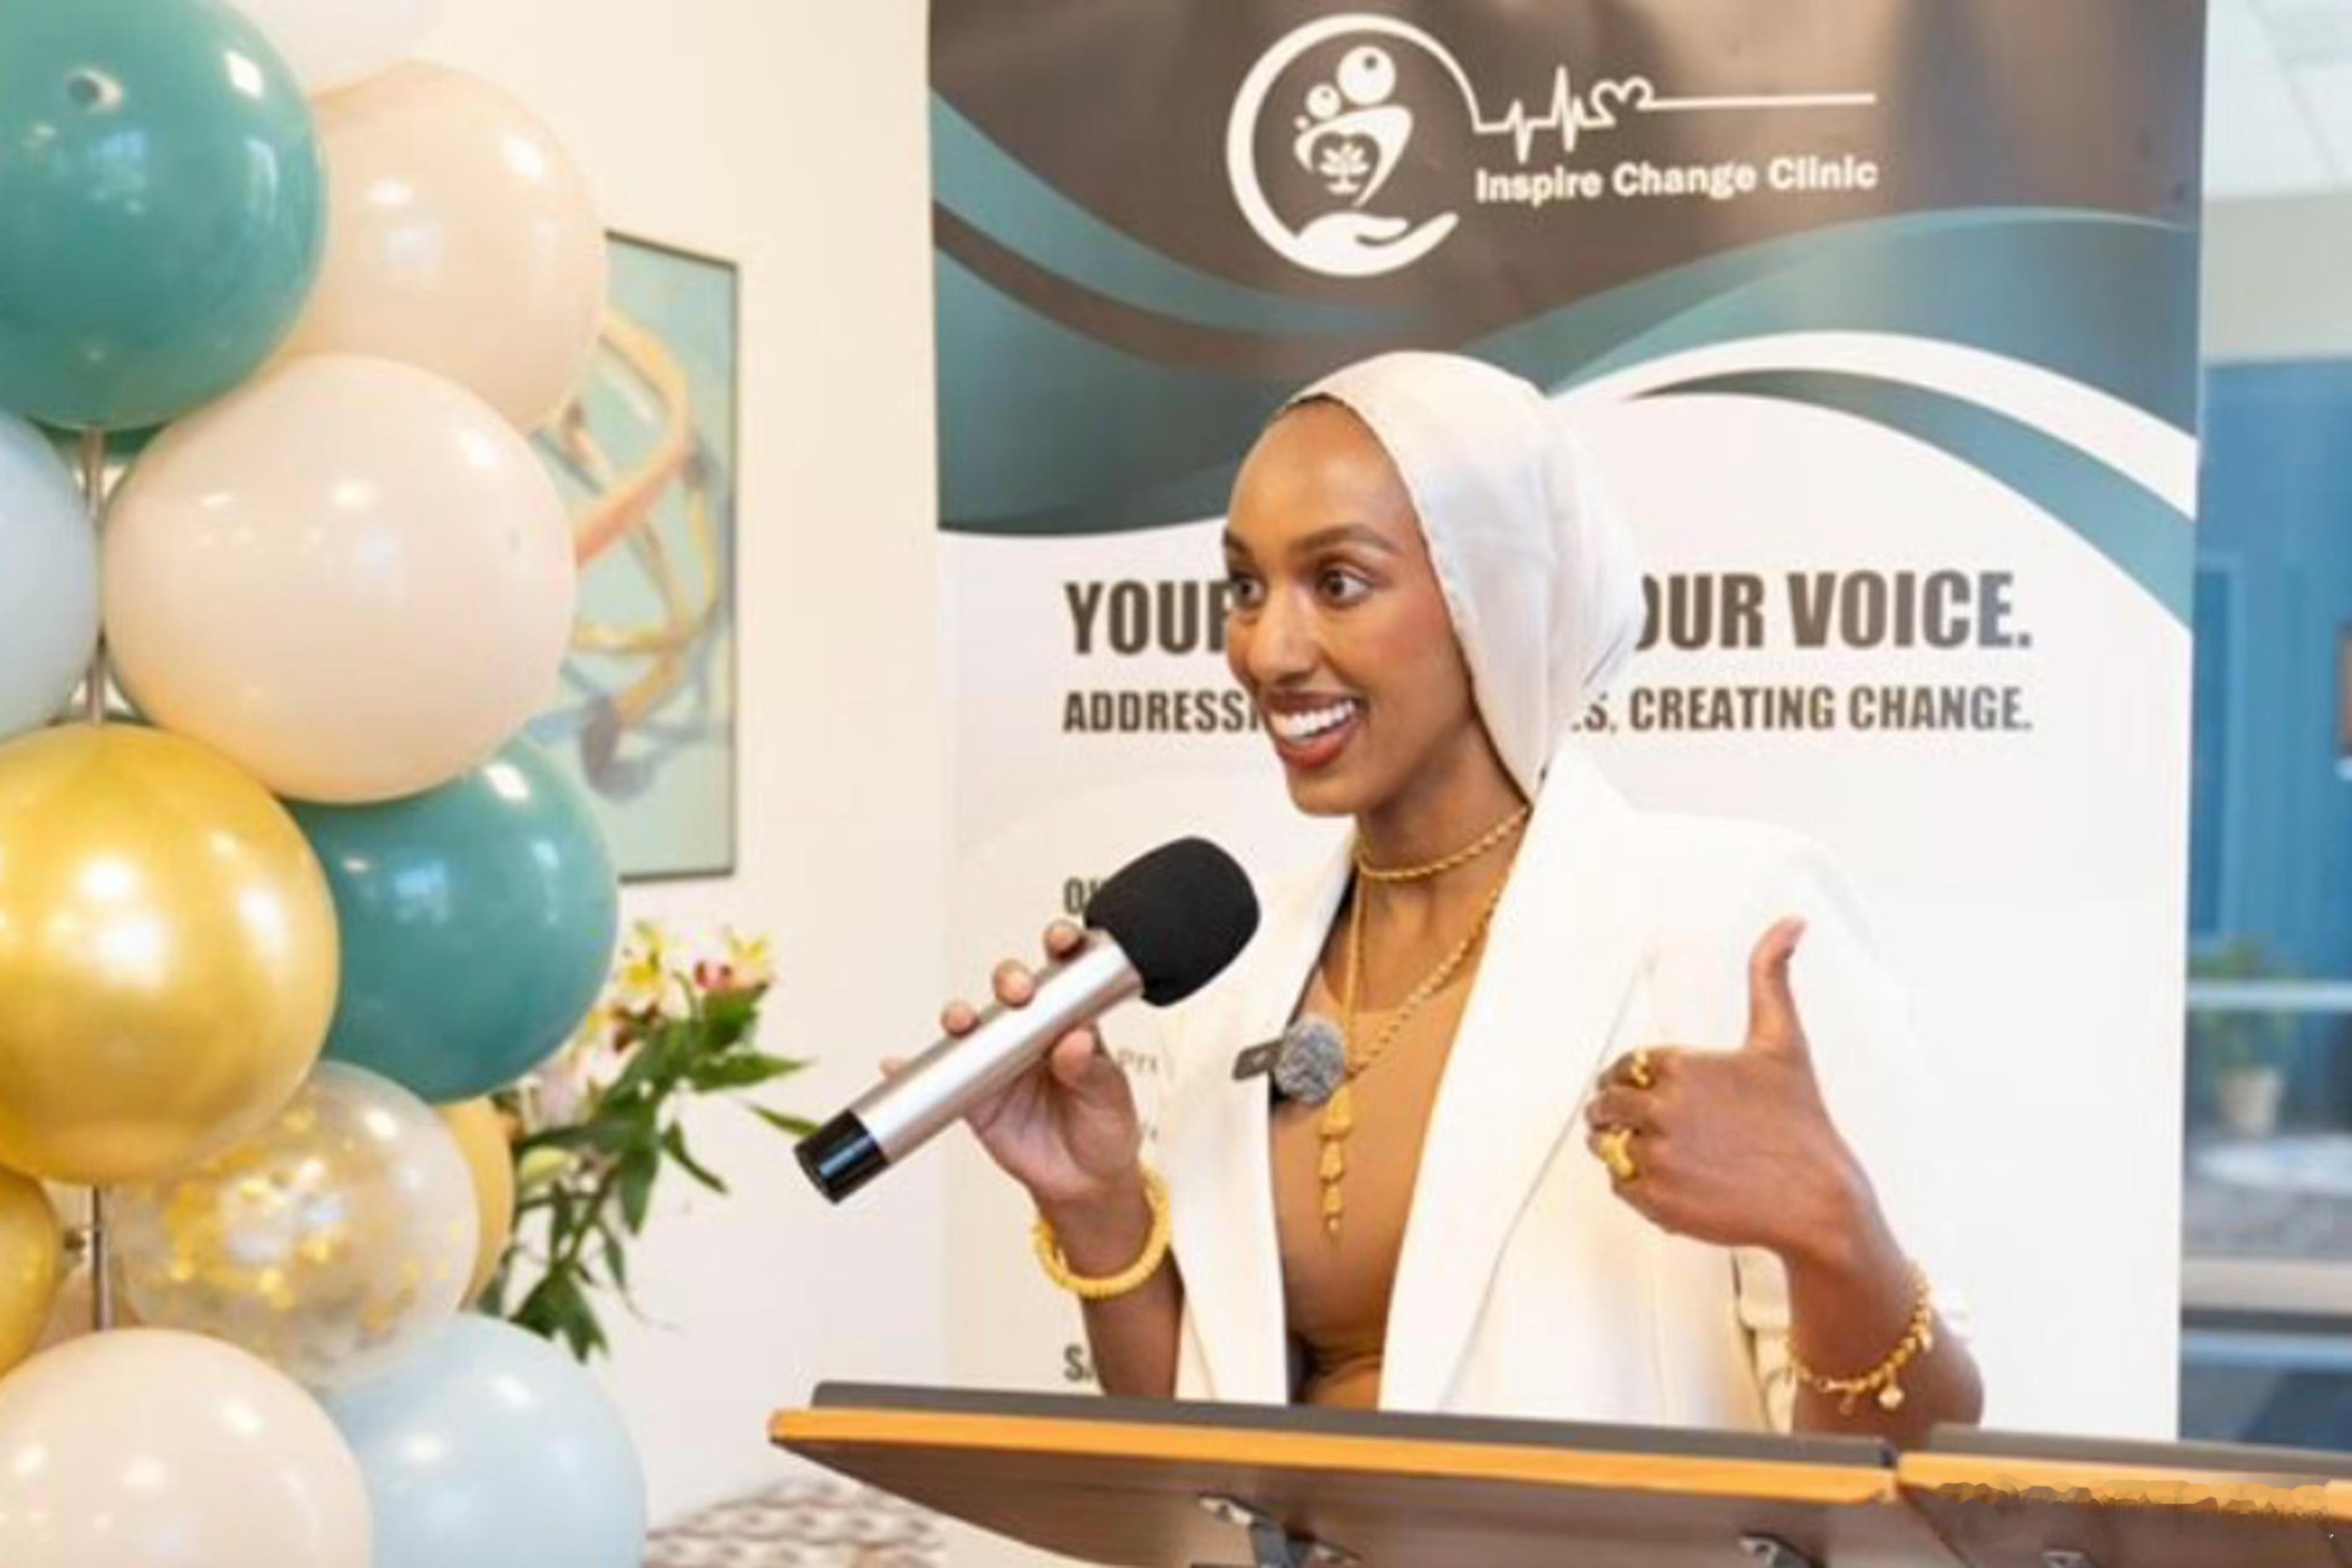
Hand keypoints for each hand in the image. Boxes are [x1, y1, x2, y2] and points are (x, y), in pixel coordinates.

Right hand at [900, 920, 1144, 1214]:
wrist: (1083, 1181)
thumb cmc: (1104, 1127)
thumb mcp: (1110, 1097)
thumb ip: (1091, 1069)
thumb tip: (1076, 1040)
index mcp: (1071, 1021)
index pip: (1066, 973)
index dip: (1061, 947)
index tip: (1061, 940)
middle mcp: (1031, 1032)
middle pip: (1012, 989)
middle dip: (1011, 979)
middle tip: (1018, 991)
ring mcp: (999, 1061)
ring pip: (973, 1025)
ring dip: (961, 1016)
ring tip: (961, 1022)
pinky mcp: (975, 1095)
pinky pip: (941, 1077)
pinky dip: (913, 1069)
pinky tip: (898, 1063)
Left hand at [1582, 919, 1872, 1258]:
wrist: (1818, 1201)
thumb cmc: (1801, 1124)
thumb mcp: (1784, 1042)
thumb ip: (1772, 976)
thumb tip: (1790, 923)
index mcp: (1679, 1066)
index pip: (1623, 1066)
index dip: (1635, 1079)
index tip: (1655, 1091)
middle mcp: (1661, 1109)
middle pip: (1605, 1105)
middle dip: (1620, 1112)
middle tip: (1653, 1125)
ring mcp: (1656, 1157)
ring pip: (1606, 1145)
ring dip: (1624, 1146)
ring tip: (1666, 1153)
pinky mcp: (1656, 1201)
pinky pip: (1619, 1185)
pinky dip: (1637, 1185)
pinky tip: (1677, 1181)